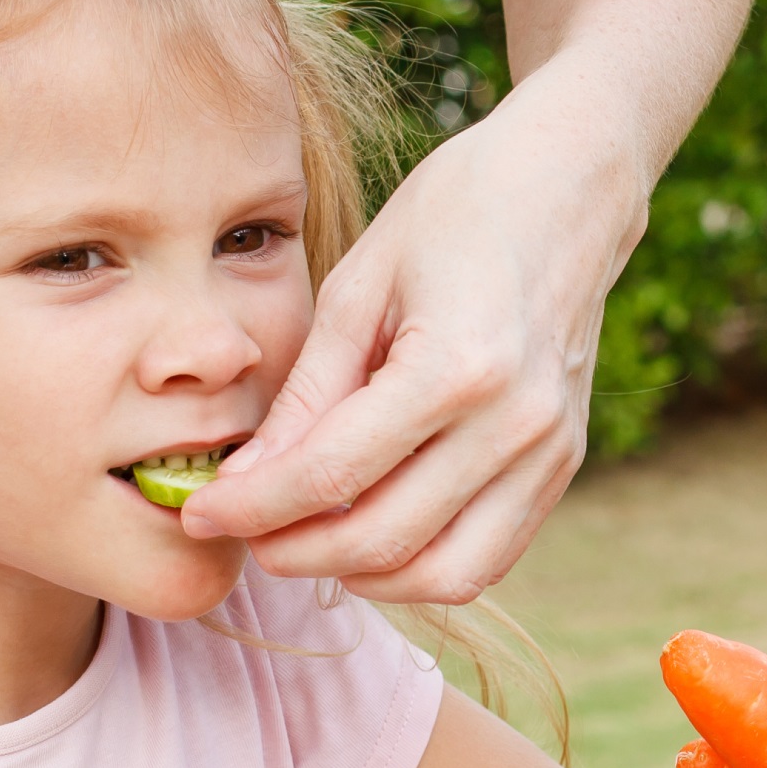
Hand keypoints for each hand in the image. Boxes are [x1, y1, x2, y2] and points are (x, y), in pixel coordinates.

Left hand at [179, 99, 639, 603]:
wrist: (568, 191)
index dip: (253, 508)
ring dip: (360, 574)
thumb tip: (243, 484)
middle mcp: (514, 424)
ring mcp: (549, 454)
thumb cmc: (454, 215)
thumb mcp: (356, 287)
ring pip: (442, 575)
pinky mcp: (563, 468)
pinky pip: (486, 559)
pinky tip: (372, 532)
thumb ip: (305, 396)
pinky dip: (421, 567)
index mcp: (455, 366)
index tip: (198, 513)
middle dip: (293, 549)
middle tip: (244, 531)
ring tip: (307, 538)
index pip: (331, 473)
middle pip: (382, 539)